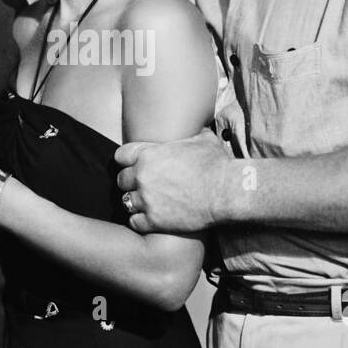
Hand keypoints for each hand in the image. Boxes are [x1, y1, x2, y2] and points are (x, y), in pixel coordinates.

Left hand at [114, 128, 232, 233]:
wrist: (226, 192)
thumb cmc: (217, 163)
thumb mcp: (202, 139)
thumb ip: (190, 134)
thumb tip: (197, 125)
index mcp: (148, 154)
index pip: (121, 156)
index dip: (127, 161)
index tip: (133, 165)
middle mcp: (142, 176)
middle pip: (122, 180)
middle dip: (131, 182)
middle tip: (143, 186)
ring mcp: (147, 200)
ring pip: (126, 202)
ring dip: (136, 202)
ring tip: (147, 203)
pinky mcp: (154, 221)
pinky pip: (134, 222)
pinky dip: (141, 221)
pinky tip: (151, 218)